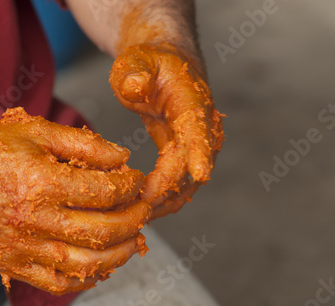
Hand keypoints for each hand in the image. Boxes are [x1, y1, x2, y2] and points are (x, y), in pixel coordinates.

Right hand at [0, 107, 149, 294]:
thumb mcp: (34, 132)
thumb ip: (82, 144)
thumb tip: (120, 158)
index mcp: (41, 183)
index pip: (105, 190)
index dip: (130, 185)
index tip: (137, 180)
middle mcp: (35, 221)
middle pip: (104, 229)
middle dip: (135, 218)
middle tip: (144, 208)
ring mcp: (24, 248)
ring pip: (87, 263)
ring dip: (120, 253)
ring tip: (134, 240)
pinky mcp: (14, 265)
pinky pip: (58, 284)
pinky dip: (86, 279)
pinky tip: (101, 265)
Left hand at [110, 43, 223, 218]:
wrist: (165, 69)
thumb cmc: (148, 64)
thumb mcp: (136, 61)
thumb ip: (135, 72)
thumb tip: (135, 87)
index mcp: (193, 105)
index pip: (199, 131)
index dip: (199, 152)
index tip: (200, 173)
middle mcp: (202, 131)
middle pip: (191, 168)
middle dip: (166, 189)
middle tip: (135, 206)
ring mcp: (196, 148)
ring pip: (186, 185)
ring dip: (162, 202)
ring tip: (132, 215)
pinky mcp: (185, 159)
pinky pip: (177, 187)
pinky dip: (160, 201)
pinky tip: (138, 210)